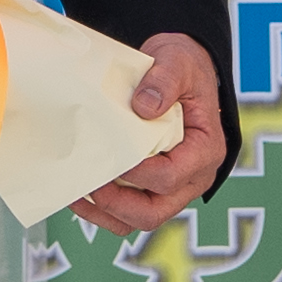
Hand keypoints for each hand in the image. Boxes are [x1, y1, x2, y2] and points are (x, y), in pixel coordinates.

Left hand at [76, 30, 227, 230]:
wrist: (178, 72)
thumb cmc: (183, 69)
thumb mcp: (178, 61)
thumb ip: (165, 80)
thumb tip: (144, 108)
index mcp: (205, 151)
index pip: (170, 177)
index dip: (137, 173)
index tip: (110, 154)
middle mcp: (192, 178)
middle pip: (153, 213)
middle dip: (116, 204)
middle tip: (89, 182)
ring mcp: (172, 188)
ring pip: (138, 220)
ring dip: (104, 213)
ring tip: (76, 193)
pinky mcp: (152, 188)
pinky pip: (127, 213)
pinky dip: (103, 210)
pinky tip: (80, 194)